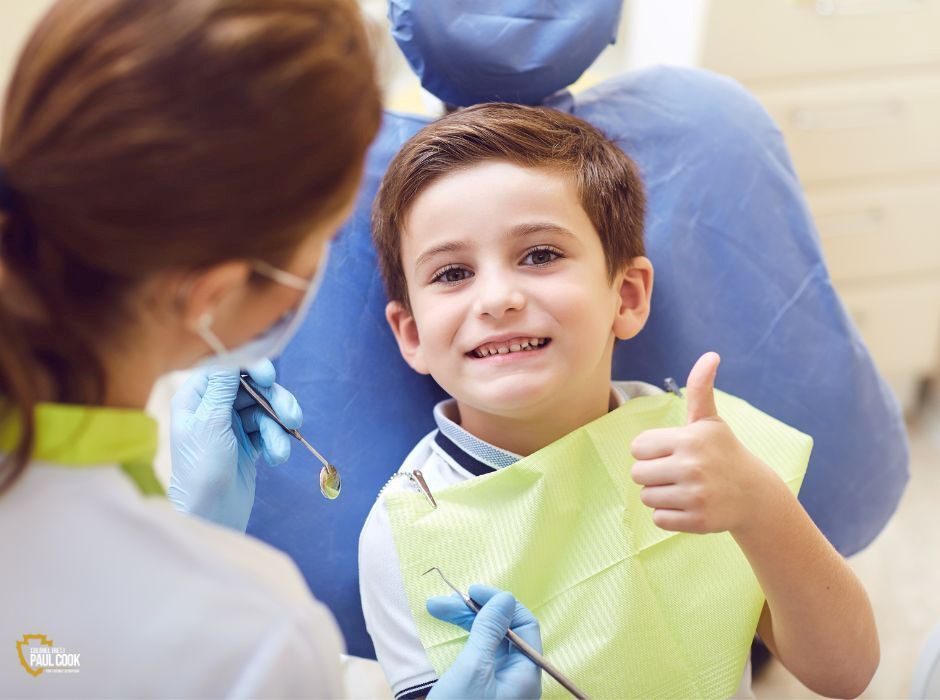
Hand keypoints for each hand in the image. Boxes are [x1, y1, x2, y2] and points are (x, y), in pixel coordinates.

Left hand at [168, 358, 301, 530]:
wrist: (210, 514)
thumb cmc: (202, 469)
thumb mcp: (211, 423)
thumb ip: (223, 388)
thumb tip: (232, 358)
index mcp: (196, 398)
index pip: (225, 369)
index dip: (249, 368)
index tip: (269, 376)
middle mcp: (213, 408)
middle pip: (251, 388)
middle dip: (274, 401)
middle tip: (292, 416)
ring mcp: (232, 426)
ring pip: (265, 409)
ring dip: (278, 426)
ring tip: (282, 449)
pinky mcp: (248, 443)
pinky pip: (269, 430)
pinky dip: (277, 441)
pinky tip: (277, 458)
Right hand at [428, 585, 541, 698]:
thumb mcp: (473, 669)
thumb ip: (490, 631)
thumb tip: (506, 598)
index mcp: (526, 673)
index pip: (525, 625)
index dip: (500, 603)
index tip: (472, 591)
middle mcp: (518, 676)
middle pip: (504, 630)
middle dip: (474, 611)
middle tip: (443, 601)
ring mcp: (501, 682)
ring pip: (489, 640)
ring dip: (465, 621)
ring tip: (435, 608)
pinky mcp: (484, 687)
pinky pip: (480, 653)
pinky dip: (465, 638)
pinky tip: (449, 627)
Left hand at [630, 352, 777, 534]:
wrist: (753, 494)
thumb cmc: (723, 452)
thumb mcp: (709, 421)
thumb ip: (700, 388)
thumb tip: (711, 355)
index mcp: (689, 439)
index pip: (637, 448)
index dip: (650, 451)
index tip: (671, 452)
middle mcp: (692, 466)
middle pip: (638, 474)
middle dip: (653, 474)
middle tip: (677, 472)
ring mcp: (695, 495)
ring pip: (647, 497)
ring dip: (660, 495)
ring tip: (684, 488)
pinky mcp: (696, 521)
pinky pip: (658, 519)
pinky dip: (669, 515)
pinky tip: (690, 505)